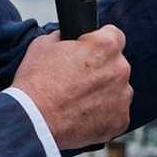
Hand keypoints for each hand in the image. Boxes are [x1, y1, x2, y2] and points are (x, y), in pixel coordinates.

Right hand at [10, 27, 131, 150]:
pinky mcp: (120, 120)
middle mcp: (120, 70)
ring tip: (78, 100)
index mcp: (105, 46)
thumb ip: (65, 37)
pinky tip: (82, 115)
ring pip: (118, 89)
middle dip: (101, 68)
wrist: (33, 122)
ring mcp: (122, 97)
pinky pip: (116, 113)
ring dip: (104, 92)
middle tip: (77, 79)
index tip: (89, 50)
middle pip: (116, 64)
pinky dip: (103, 114)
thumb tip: (70, 39)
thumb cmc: (36, 83)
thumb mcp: (44, 44)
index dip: (99, 41)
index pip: (115, 35)